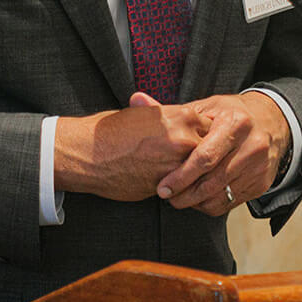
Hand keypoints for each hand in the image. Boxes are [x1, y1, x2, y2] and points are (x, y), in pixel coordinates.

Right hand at [53, 101, 207, 200]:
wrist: (90, 153)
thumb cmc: (114, 130)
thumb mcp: (147, 114)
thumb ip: (172, 118)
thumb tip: (190, 121)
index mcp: (182, 116)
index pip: (211, 127)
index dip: (208, 136)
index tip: (205, 141)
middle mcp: (184, 139)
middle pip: (211, 150)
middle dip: (207, 156)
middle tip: (204, 161)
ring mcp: (176, 164)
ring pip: (199, 172)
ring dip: (196, 174)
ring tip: (192, 175)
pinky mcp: (167, 185)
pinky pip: (183, 187)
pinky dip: (182, 187)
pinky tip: (176, 185)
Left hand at [153, 91, 290, 214]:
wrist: (271, 122)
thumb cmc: (229, 114)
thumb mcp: (205, 108)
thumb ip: (171, 110)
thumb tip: (135, 98)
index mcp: (236, 123)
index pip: (205, 157)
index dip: (180, 175)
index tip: (161, 187)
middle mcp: (252, 145)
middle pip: (212, 181)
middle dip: (185, 194)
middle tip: (166, 196)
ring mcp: (260, 167)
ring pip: (221, 196)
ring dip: (196, 202)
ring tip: (180, 198)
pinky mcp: (262, 183)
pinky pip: (230, 203)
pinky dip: (211, 204)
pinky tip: (199, 197)